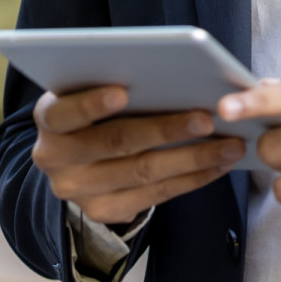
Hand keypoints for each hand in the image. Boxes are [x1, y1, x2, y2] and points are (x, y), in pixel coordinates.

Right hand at [30, 85, 244, 225]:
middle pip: (117, 142)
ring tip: (230, 144)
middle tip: (207, 117)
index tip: (123, 90)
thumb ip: (115, 82)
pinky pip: (155, 196)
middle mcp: (56, 158)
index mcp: (50, 119)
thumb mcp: (92, 92)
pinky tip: (219, 164)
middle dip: (166, 129)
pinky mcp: (103, 211)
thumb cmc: (98, 111)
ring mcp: (78, 190)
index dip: (91, 104)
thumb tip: (172, 70)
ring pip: (142, 172)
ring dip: (193, 158)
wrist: (78, 160)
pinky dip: (192, 178)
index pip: (65, 112)